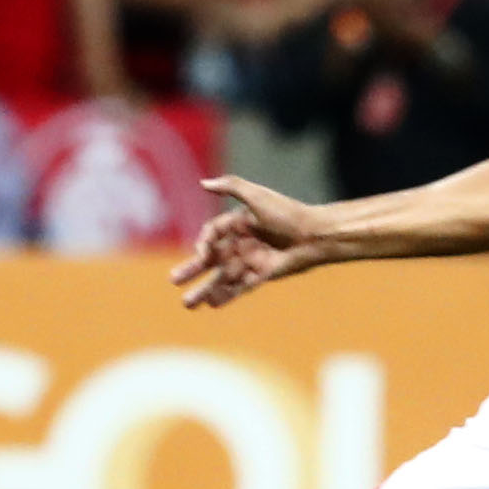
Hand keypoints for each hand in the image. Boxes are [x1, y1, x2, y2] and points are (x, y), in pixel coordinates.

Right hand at [172, 174, 327, 309]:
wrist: (315, 236)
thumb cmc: (287, 213)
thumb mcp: (258, 196)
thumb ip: (231, 187)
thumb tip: (203, 183)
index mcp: (238, 224)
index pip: (211, 235)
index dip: (203, 244)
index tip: (202, 254)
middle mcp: (241, 243)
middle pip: (211, 260)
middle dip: (192, 270)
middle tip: (173, 280)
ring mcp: (250, 261)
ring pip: (221, 278)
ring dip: (204, 290)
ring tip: (187, 304)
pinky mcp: (261, 276)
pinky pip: (239, 288)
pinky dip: (226, 297)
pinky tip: (211, 305)